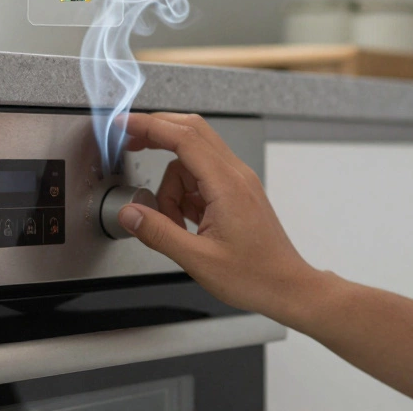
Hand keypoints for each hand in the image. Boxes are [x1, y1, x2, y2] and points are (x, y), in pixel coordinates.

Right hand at [117, 112, 320, 322]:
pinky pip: (201, 179)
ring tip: (172, 224)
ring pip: (191, 162)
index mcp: (226, 184)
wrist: (288, 288)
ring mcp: (237, 182)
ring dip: (171, 186)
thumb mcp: (198, 260)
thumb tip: (129, 214)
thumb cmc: (255, 276)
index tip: (124, 123)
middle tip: (129, 145)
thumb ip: (159, 233)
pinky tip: (185, 223)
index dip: (150, 126)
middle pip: (190, 133)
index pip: (183, 137)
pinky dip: (184, 195)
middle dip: (157, 136)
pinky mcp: (236, 193)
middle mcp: (234, 175)